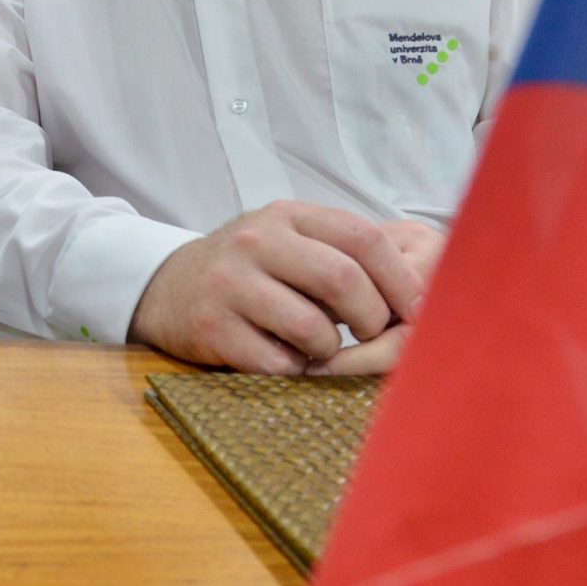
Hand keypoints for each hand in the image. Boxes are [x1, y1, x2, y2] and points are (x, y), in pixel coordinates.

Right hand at [128, 201, 423, 375]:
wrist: (166, 288)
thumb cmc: (249, 270)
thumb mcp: (289, 241)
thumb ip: (343, 254)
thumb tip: (420, 291)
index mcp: (286, 216)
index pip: (362, 237)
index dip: (399, 277)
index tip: (416, 308)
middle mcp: (256, 242)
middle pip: (342, 279)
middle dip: (372, 318)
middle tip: (372, 334)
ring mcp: (230, 284)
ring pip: (313, 328)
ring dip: (331, 349)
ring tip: (320, 347)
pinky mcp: (212, 328)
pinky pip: (278, 362)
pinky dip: (294, 370)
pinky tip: (284, 358)